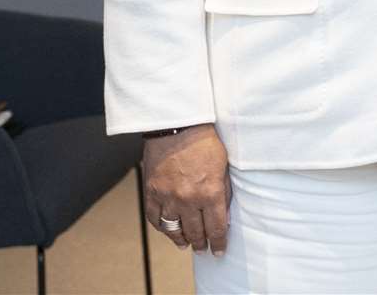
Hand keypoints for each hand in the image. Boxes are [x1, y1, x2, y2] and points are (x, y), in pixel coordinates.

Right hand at [142, 124, 231, 254]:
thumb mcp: (224, 166)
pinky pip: (154, 218)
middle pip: (195, 231)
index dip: (219, 242)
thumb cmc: (205, 142)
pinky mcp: (152, 192)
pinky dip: (161, 227)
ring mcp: (167, 197)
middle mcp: (188, 199)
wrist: (178, 126)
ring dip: (181, 240)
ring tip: (186, 244)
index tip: (219, 250)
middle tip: (203, 249)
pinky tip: (168, 231)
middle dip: (201, 243)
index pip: (216, 227)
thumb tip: (224, 215)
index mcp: (210, 192)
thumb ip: (224, 192)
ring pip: (173, 229)